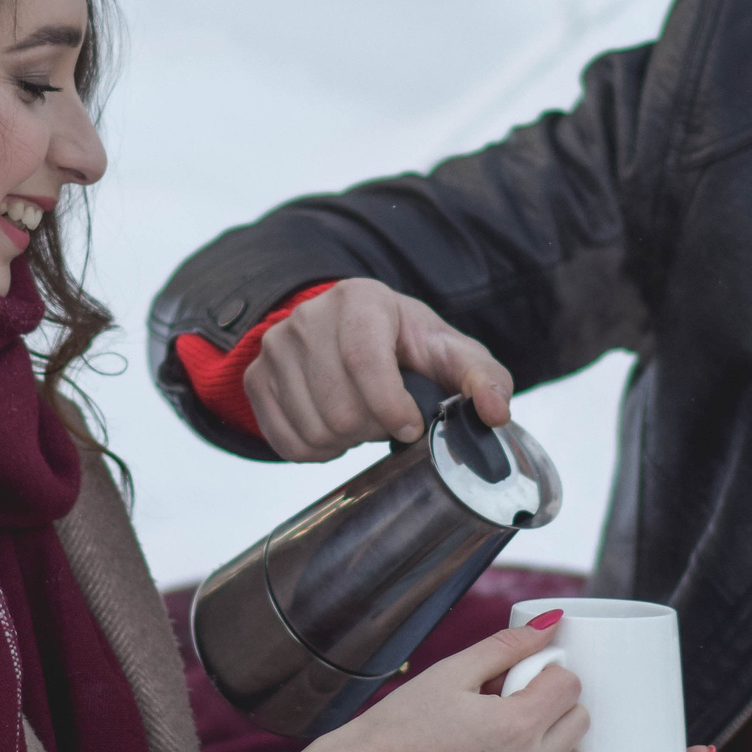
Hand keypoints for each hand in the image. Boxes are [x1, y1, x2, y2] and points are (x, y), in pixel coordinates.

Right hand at [244, 278, 513, 461]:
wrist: (354, 334)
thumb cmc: (410, 347)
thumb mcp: (452, 354)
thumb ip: (484, 378)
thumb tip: (495, 412)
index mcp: (361, 300)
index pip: (363, 360)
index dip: (390, 406)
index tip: (410, 427)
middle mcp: (309, 316)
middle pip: (339, 405)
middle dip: (373, 428)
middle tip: (388, 419)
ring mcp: (276, 347)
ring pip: (313, 429)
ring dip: (347, 442)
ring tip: (363, 420)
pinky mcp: (256, 378)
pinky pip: (285, 442)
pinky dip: (317, 451)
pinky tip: (335, 428)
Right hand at [294, 619, 586, 751]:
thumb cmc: (400, 722)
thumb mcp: (453, 671)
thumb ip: (508, 646)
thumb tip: (552, 622)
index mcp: (515, 724)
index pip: (570, 687)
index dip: (550, 672)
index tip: (525, 676)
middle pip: (579, 724)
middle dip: (556, 705)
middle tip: (519, 701)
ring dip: (556, 744)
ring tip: (516, 735)